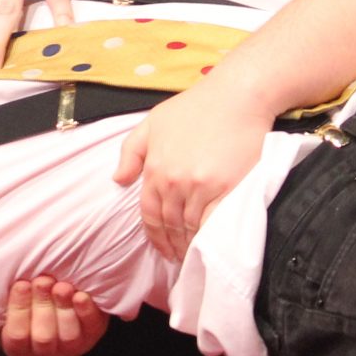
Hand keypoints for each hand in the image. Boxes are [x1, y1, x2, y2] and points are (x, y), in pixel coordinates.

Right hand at [0, 275, 111, 355]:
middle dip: (42, 308)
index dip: (19, 312)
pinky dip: (86, 312)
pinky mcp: (93, 334)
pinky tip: (80, 295)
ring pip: (68, 336)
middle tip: (42, 281)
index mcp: (19, 348)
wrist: (55, 291)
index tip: (21, 285)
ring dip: (64, 309)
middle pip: (42, 338)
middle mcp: (44, 352)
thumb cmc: (22, 303)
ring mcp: (71, 346)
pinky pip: (92, 328)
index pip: (16, 338)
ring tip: (61, 286)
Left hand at [112, 86, 274, 261]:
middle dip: (172, 244)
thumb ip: (130, 152)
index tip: (161, 249)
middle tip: (178, 259)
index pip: (149, 213)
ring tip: (193, 256)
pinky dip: (208, 237)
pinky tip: (209, 246)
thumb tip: (118, 180)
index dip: (155, 236)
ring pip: (190, 227)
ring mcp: (201, 186)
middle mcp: (174, 181)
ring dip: (190, 245)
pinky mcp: (227, 188)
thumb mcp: (151, 123)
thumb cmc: (194, 107)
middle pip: (170, 224)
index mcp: (154, 168)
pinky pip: (213, 222)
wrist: (237, 96)